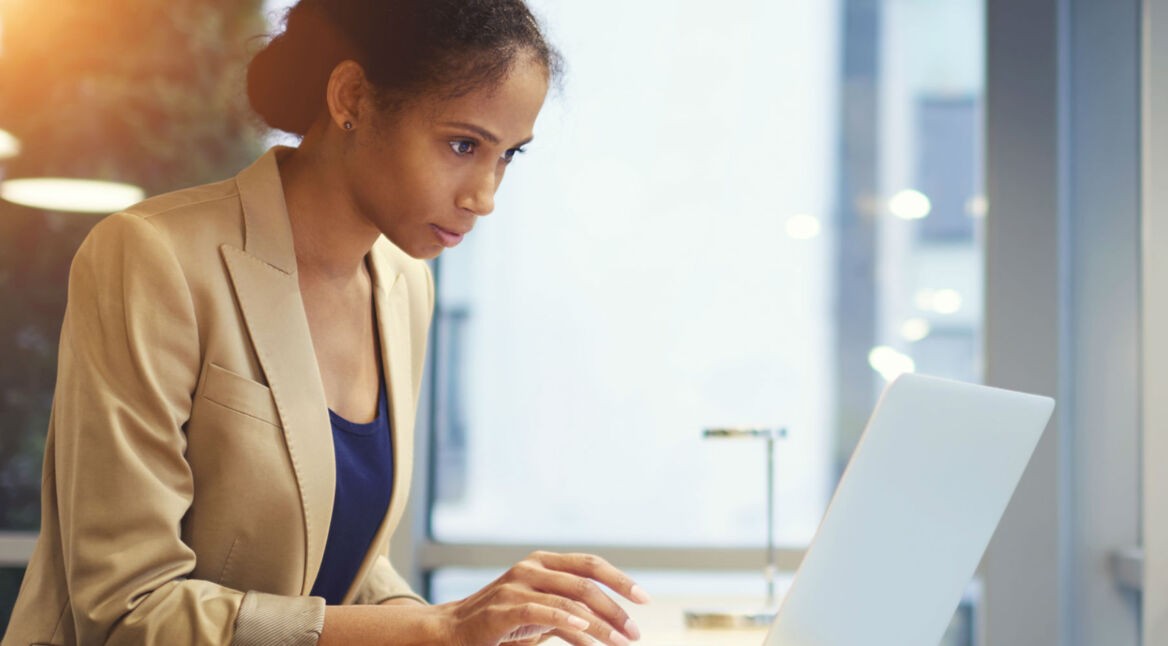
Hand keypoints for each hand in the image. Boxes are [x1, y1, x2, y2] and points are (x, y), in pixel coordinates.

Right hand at [437, 551, 651, 645]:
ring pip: (571, 599)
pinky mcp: (504, 609)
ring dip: (601, 624)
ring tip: (620, 641)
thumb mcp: (542, 615)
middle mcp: (531, 567)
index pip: (590, 564)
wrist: (452, 633)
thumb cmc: (501, 624)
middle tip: (635, 631)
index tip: (644, 599)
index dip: (620, 580)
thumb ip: (572, 614)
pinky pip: (543, 613)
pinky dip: (570, 623)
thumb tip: (609, 629)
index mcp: (543, 562)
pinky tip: (588, 635)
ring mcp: (516, 586)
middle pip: (586, 582)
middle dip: (616, 608)